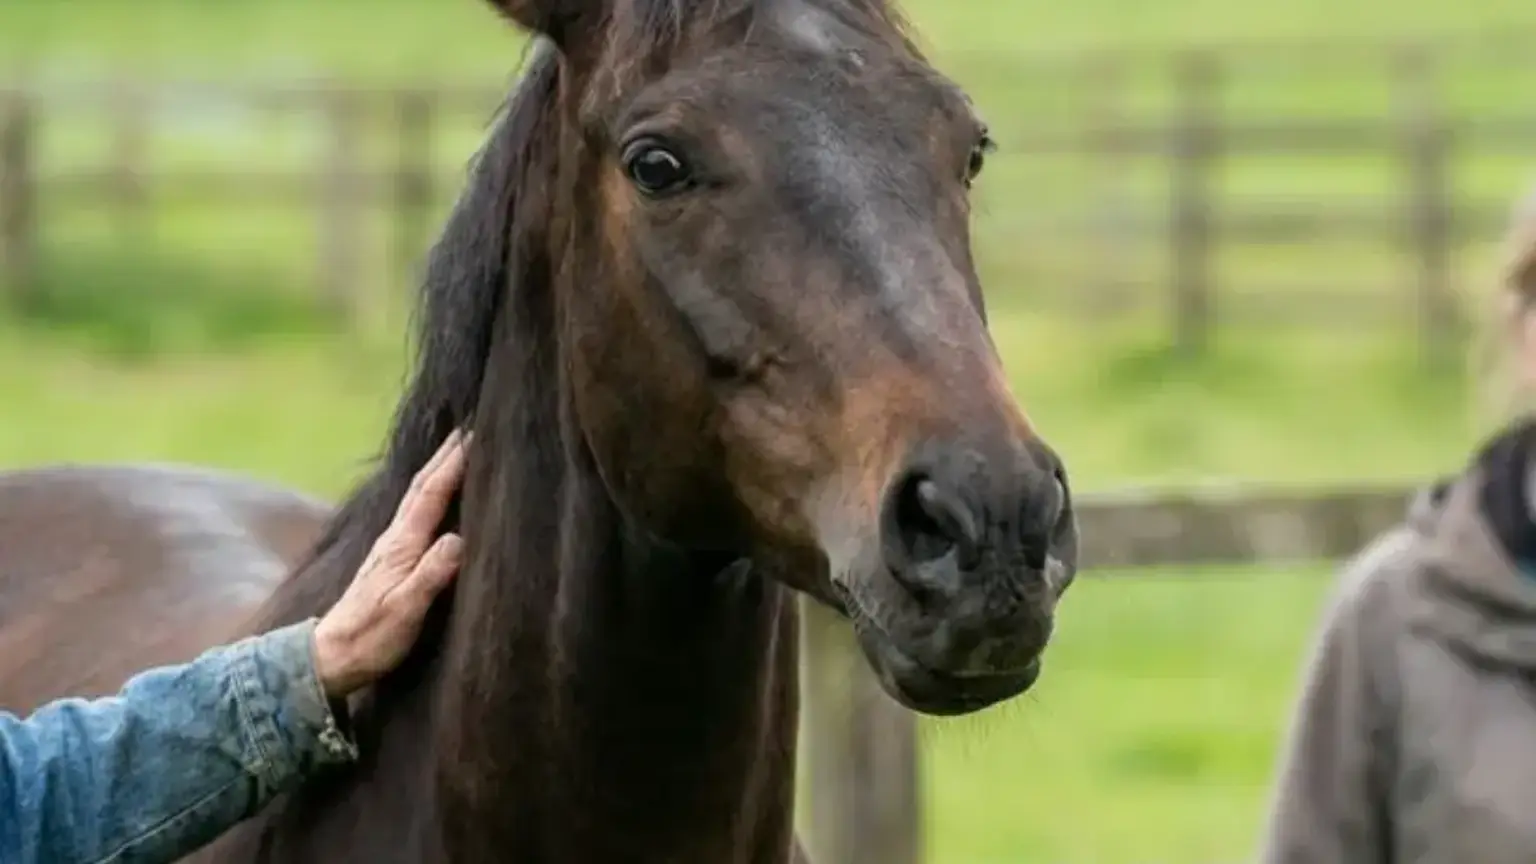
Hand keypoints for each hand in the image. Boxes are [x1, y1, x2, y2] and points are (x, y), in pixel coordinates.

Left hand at [312, 429, 469, 697]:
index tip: (476, 434)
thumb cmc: (371, 639)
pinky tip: (436, 496)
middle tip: (472, 426)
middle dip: (446, 454)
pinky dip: (431, 493)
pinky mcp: (390, 560)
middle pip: (422, 485)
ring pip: (417, 496)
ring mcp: (390, 547)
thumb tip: (459, 539)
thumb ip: (431, 575)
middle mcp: (394, 538)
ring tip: (458, 450)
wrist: (330, 658)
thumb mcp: (405, 611)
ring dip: (438, 469)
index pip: (432, 494)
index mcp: (402, 545)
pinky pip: (416, 513)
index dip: (454, 463)